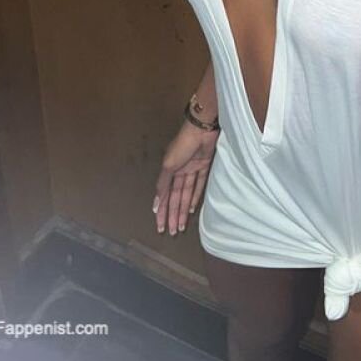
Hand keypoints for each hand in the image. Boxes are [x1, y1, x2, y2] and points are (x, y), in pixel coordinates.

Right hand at [152, 121, 218, 235]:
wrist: (201, 128)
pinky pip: (199, 185)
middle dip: (173, 215)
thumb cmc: (182, 144)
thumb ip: (163, 184)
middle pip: (176, 198)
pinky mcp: (205, 166)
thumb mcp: (169, 165)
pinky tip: (192, 209)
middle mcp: (180, 171)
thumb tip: (156, 204)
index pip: (165, 196)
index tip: (160, 226)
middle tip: (172, 232)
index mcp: (169, 170)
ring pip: (186, 194)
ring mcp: (192, 169)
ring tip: (181, 226)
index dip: (162, 211)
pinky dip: (196, 197)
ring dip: (183, 210)